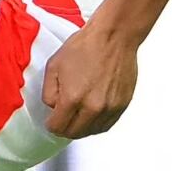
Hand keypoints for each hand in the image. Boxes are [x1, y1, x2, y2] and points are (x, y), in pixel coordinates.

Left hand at [41, 24, 137, 138]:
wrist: (114, 36)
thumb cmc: (86, 46)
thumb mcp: (54, 66)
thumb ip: (49, 93)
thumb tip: (54, 108)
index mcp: (72, 99)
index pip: (57, 128)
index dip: (51, 124)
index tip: (51, 119)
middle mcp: (92, 108)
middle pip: (74, 134)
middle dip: (65, 128)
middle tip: (63, 119)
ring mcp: (109, 108)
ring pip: (91, 131)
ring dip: (82, 127)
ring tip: (78, 115)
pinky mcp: (122, 105)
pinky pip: (107, 124)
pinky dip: (97, 123)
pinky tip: (92, 113)